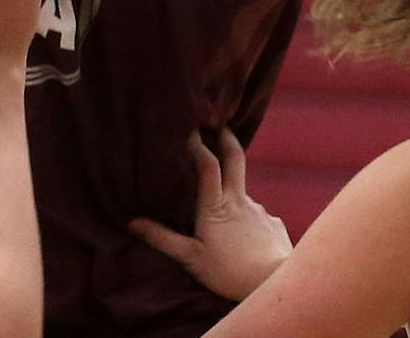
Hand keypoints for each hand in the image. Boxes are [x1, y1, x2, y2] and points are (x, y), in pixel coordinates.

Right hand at [129, 129, 292, 299]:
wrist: (277, 286)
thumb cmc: (230, 273)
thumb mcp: (191, 259)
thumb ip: (162, 239)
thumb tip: (132, 223)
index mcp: (216, 206)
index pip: (207, 165)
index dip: (198, 145)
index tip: (189, 129)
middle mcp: (240, 201)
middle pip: (235, 159)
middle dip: (226, 138)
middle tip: (220, 124)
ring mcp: (260, 211)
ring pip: (243, 193)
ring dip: (233, 194)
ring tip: (225, 215)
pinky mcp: (275, 225)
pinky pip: (258, 216)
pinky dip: (249, 220)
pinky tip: (247, 238)